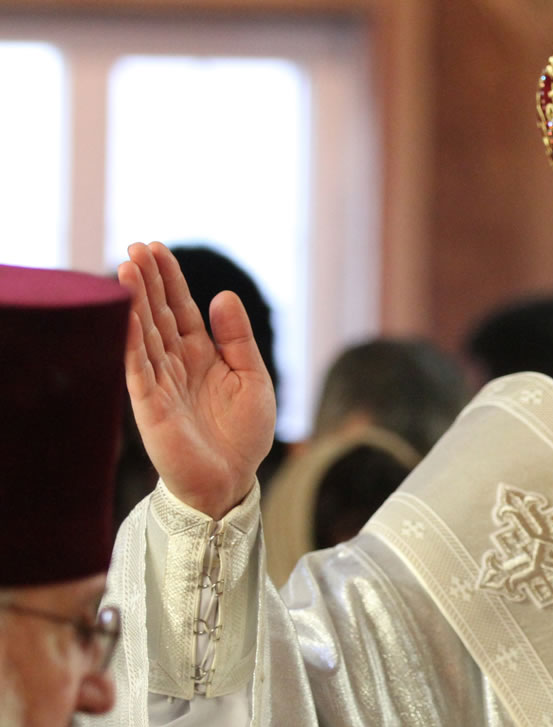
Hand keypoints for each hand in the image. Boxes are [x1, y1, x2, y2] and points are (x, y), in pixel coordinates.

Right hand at [121, 241, 276, 518]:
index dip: (169, 280)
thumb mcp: (252, 378)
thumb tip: (223, 295)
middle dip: (148, 281)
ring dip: (134, 303)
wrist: (233, 480)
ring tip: (127, 269)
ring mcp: (159, 383)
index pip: (180, 309)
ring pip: (144, 335)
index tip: (157, 248)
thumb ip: (238, 339)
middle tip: (137, 246)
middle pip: (157, 314)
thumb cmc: (243, 433)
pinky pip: (137, 368)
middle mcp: (176, 364)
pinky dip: (131, 341)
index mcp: (202, 354)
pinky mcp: (150, 406)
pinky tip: (126, 315)